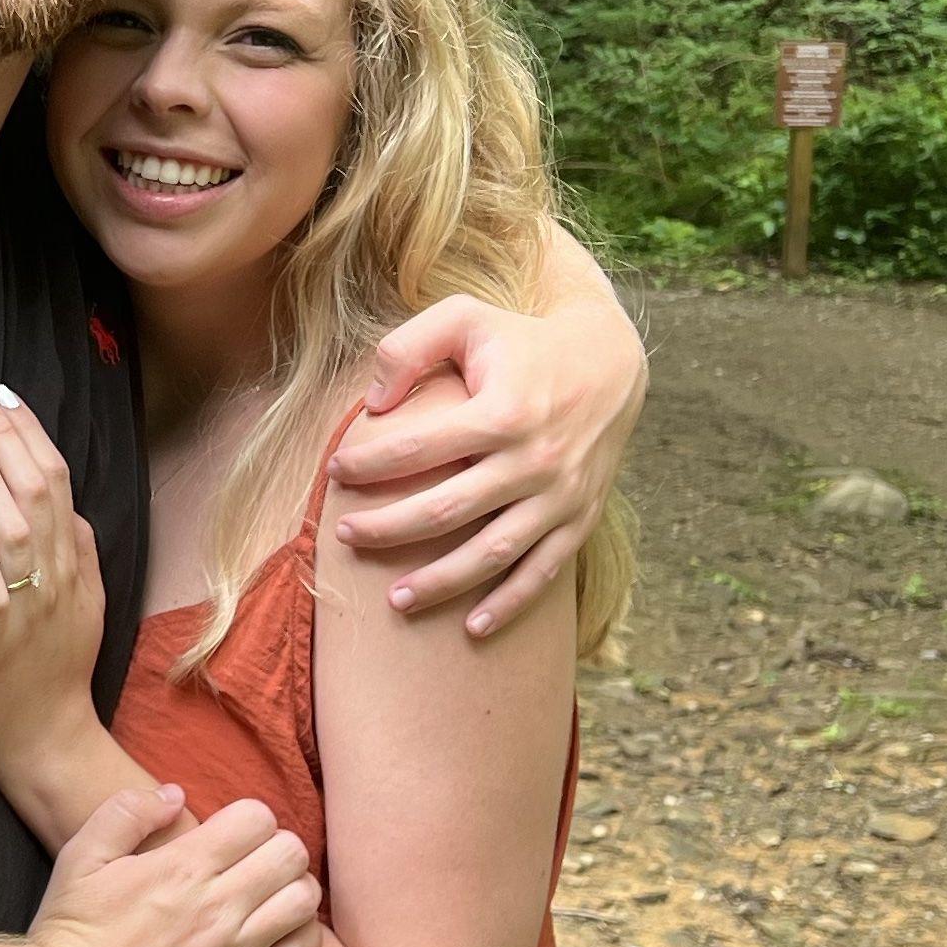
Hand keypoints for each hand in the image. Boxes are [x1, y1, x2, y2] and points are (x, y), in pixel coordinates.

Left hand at [0, 387, 104, 802]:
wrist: (49, 737)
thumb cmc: (55, 667)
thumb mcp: (86, 602)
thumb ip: (79, 550)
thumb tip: (66, 502)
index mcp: (78, 563)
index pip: (59, 481)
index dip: (33, 434)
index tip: (4, 395)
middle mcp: (60, 577)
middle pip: (40, 491)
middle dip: (8, 437)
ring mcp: (33, 605)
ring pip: (19, 526)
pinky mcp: (0, 636)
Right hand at [27, 779, 326, 946]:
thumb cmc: (69, 935)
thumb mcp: (80, 858)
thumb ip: (127, 813)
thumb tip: (175, 794)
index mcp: (181, 867)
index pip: (256, 818)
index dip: (248, 819)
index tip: (232, 836)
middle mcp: (218, 906)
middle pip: (290, 853)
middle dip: (277, 848)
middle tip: (255, 864)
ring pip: (304, 900)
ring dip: (293, 889)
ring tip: (270, 897)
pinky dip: (299, 934)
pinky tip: (275, 934)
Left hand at [328, 274, 645, 635]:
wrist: (610, 363)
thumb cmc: (522, 341)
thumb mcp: (466, 318)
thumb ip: (409, 348)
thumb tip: (372, 405)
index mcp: (503, 411)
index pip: (418, 448)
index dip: (370, 463)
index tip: (336, 469)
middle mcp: (533, 460)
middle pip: (444, 510)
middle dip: (387, 529)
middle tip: (344, 535)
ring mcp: (560, 496)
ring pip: (490, 554)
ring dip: (440, 583)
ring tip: (393, 600)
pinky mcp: (580, 518)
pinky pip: (542, 572)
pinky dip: (508, 604)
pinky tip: (470, 628)